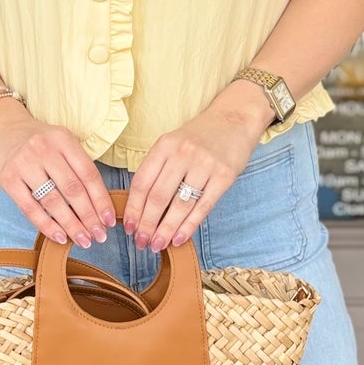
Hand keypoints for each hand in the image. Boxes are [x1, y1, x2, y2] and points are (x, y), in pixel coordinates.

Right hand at [0, 98, 115, 247]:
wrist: (1, 128)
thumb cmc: (37, 141)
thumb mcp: (61, 142)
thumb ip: (77, 166)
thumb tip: (98, 205)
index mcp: (63, 139)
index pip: (88, 174)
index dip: (101, 200)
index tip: (109, 220)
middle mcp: (45, 149)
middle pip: (73, 189)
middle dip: (89, 217)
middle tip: (100, 236)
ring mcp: (24, 164)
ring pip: (53, 201)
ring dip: (71, 225)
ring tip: (83, 240)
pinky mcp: (8, 179)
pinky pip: (30, 208)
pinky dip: (47, 225)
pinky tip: (59, 236)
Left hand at [123, 86, 273, 250]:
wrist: (235, 119)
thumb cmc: (199, 137)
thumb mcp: (172, 143)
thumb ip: (157, 169)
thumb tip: (141, 207)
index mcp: (164, 145)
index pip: (142, 182)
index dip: (133, 209)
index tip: (129, 228)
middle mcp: (182, 154)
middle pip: (158, 197)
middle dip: (147, 224)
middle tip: (141, 243)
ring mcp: (205, 165)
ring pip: (179, 205)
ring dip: (166, 230)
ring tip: (157, 245)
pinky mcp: (224, 176)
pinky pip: (203, 207)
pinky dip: (189, 226)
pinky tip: (178, 239)